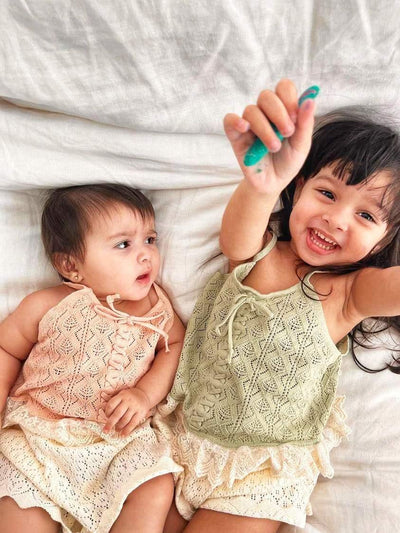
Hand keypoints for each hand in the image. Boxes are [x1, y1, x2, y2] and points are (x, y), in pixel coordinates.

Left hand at [103, 388, 150, 436]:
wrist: (144, 394)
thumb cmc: (129, 397)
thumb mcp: (122, 395)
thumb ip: (115, 402)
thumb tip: (105, 415)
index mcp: (122, 395)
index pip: (111, 404)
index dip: (107, 412)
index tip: (106, 416)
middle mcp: (128, 401)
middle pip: (117, 413)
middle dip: (110, 423)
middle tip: (105, 430)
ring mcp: (135, 407)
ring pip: (125, 420)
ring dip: (119, 427)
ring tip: (116, 430)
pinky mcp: (141, 413)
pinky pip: (133, 423)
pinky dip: (127, 430)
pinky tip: (123, 435)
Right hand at [223, 78, 315, 194]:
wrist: (273, 183)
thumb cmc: (287, 162)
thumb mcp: (301, 145)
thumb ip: (305, 123)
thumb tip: (310, 99)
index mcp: (282, 109)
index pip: (283, 88)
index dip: (289, 98)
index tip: (295, 118)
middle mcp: (265, 113)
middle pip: (266, 96)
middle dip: (279, 113)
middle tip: (287, 132)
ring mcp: (249, 123)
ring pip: (251, 110)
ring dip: (265, 128)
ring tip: (274, 147)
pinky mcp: (236, 136)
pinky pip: (229, 120)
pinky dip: (236, 121)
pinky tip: (245, 128)